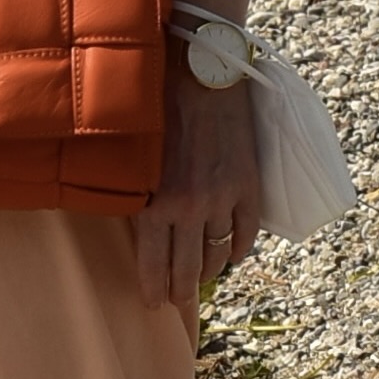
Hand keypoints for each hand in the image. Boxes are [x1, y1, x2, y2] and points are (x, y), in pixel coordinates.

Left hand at [134, 62, 261, 312]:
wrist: (201, 74)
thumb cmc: (155, 106)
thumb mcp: (132, 153)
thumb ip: (132, 190)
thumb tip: (130, 220)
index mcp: (156, 202)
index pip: (153, 261)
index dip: (153, 287)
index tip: (152, 303)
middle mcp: (191, 208)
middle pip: (188, 267)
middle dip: (180, 291)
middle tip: (176, 304)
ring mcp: (223, 200)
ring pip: (218, 253)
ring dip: (210, 271)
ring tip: (202, 280)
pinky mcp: (248, 186)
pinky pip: (246, 233)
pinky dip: (239, 249)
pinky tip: (232, 256)